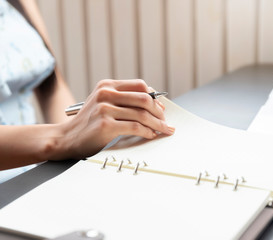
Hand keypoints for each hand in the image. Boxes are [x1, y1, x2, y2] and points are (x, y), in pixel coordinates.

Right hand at [55, 79, 174, 159]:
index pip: (140, 85)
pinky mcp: (105, 125)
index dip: (155, 97)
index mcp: (107, 85)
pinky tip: (151, 135)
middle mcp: (105, 94)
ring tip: (164, 130)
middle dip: (159, 111)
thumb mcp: (103, 103)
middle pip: (144, 99)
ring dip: (157, 124)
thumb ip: (123, 100)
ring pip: (142, 114)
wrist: (66, 138)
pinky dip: (148, 131)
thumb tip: (154, 105)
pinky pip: (135, 127)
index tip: (161, 108)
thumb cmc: (89, 123)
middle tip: (166, 121)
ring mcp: (104, 109)